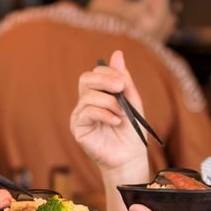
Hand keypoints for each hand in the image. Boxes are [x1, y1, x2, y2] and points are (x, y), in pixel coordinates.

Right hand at [70, 50, 149, 180]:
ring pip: (89, 96)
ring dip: (110, 102)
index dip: (108, 73)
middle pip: (85, 79)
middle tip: (121, 88)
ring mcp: (80, 116)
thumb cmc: (131, 131)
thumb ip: (124, 80)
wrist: (130, 157)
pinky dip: (105, 114)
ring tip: (123, 114)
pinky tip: (116, 122)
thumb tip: (117, 53)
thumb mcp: (132, 102)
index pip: (95, 74)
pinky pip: (88, 112)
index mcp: (97, 95)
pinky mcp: (78, 128)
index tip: (124, 82)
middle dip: (105, 80)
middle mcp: (85, 103)